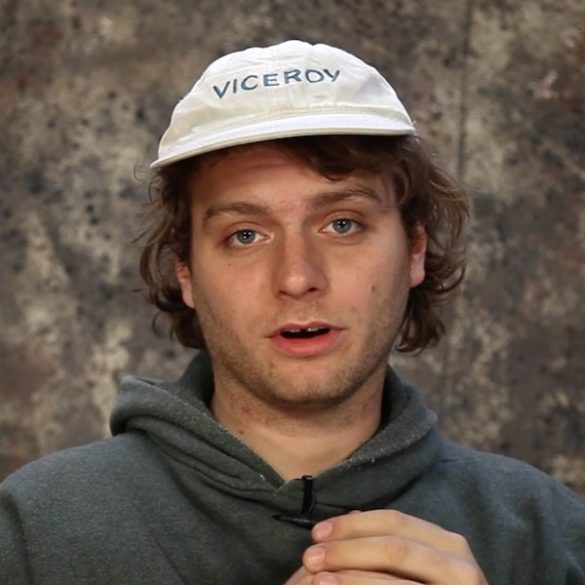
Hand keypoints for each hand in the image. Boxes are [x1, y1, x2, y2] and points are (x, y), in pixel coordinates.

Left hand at [298, 510, 487, 583]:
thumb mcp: (419, 565)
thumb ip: (390, 542)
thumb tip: (349, 516)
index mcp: (447, 544)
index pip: (394, 521)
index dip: (352, 525)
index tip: (316, 532)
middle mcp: (459, 566)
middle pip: (393, 547)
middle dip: (347, 550)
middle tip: (309, 557)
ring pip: (396, 581)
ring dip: (352, 577)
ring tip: (318, 579)